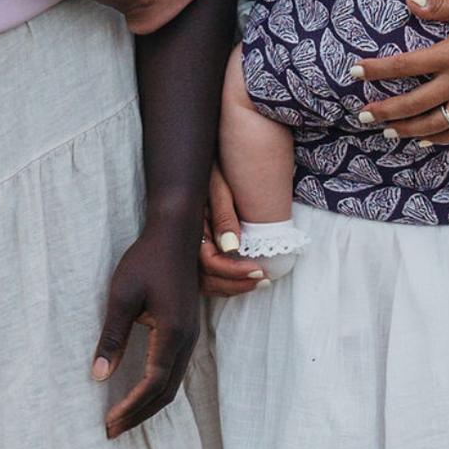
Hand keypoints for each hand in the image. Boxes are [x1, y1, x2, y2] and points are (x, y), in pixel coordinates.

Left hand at [88, 210, 206, 436]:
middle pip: (167, 391)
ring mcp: (190, 334)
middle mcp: (187, 338)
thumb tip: (98, 376)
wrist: (176, 232)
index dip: (130, 407)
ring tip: (123, 418)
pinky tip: (140, 392)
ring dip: (149, 404)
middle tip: (113, 431)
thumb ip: (112, 338)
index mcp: (172, 331)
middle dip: (140, 414)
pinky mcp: (187, 329)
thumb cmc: (147, 260)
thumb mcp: (122, 297)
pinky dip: (158, 388)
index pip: (153, 382)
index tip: (108, 422)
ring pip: (173, 382)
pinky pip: (175, 369)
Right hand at [199, 171, 267, 295]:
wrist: (206, 161)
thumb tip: (232, 248)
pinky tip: (244, 278)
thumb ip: (224, 216)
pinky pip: (206, 278)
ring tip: (259, 282)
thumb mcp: (220, 186)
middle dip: (237, 285)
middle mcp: (184, 244)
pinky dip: (225, 283)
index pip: (209, 263)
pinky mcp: (195, 251)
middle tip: (264, 280)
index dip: (234, 272)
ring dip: (232, 287)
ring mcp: (187, 250)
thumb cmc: (214, 170)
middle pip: (206, 279)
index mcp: (189, 228)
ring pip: (206, 283)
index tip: (259, 271)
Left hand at [346, 0, 448, 144]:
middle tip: (362, 115)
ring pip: (433, 124)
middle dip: (384, 111)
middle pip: (413, 103)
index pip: (404, 65)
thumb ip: (439, 6)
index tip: (354, 72)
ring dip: (406, 130)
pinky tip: (423, 141)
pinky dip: (438, 139)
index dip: (376, 70)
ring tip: (386, 132)